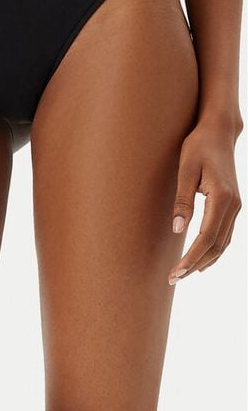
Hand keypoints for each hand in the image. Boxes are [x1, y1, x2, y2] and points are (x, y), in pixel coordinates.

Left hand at [168, 118, 242, 284]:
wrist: (219, 132)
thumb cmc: (198, 146)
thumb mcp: (185, 170)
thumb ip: (182, 200)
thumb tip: (178, 230)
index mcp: (222, 197)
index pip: (206, 238)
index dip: (191, 258)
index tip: (175, 272)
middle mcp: (234, 205)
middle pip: (216, 245)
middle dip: (195, 264)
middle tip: (173, 278)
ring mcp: (237, 206)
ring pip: (224, 243)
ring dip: (205, 260)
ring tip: (184, 274)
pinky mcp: (233, 204)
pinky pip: (226, 234)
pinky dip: (215, 250)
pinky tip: (203, 259)